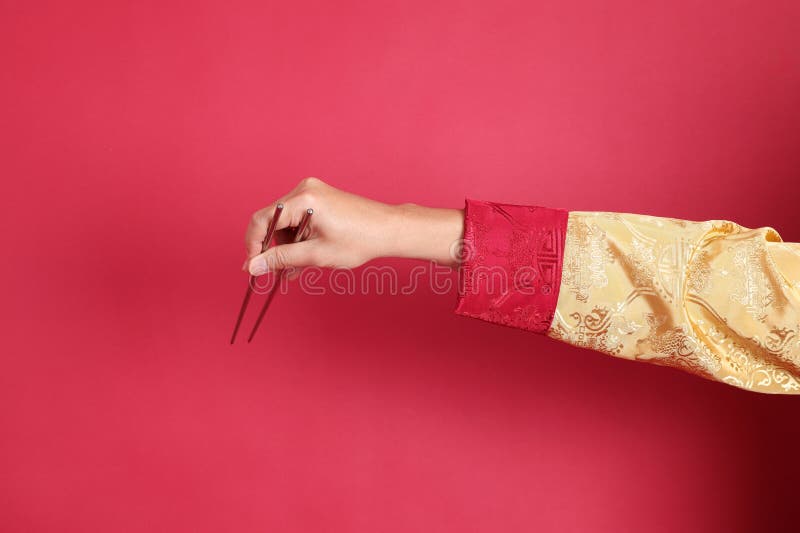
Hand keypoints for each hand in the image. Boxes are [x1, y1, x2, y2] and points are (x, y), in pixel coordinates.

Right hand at [243, 177, 464, 275]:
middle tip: (279, 273)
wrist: (388, 229)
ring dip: (288, 246)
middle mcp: (305, 189)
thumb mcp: (316, 255)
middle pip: (273, 221)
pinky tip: (305, 256)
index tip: (252, 266)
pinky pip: (297, 219)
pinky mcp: (319, 198)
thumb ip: (281, 259)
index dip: (253, 245)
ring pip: (285, 223)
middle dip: (274, 248)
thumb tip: (253, 266)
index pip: (262, 220)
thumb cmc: (360, 240)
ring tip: (298, 268)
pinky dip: (298, 238)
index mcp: (304, 199)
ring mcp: (312, 192)